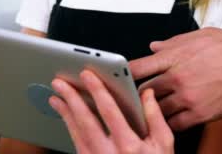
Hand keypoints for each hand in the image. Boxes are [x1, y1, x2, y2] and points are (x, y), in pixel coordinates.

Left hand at [49, 70, 173, 153]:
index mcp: (129, 145)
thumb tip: (147, 94)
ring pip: (76, 133)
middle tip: (60, 82)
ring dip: (65, 113)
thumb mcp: (165, 143)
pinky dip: (69, 128)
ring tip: (56, 96)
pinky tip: (66, 118)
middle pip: (85, 121)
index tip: (88, 75)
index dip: (97, 90)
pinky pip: (76, 144)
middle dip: (71, 99)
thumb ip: (155, 116)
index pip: (109, 111)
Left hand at [130, 28, 221, 130]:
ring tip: (146, 112)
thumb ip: (175, 43)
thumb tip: (154, 47)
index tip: (116, 76)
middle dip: (135, 95)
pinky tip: (166, 121)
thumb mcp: (203, 36)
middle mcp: (178, 77)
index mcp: (177, 56)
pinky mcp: (199, 114)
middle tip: (129, 97)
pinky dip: (168, 124)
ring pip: (156, 110)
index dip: (124, 73)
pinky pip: (174, 124)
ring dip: (150, 112)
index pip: (139, 66)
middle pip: (144, 90)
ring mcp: (187, 98)